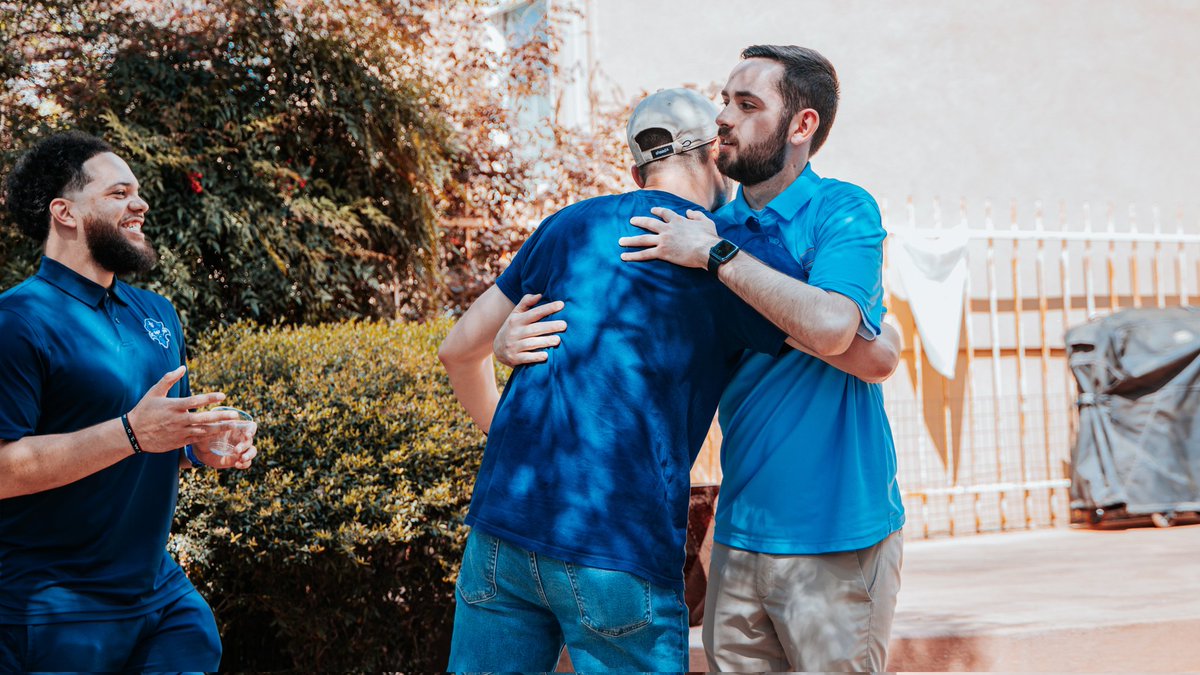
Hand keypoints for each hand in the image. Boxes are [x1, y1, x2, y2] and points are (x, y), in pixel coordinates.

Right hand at [125, 366, 243, 453]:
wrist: (133, 434)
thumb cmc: (144, 410)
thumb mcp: (154, 392)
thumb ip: (169, 379)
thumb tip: (183, 367)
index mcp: (173, 406)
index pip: (195, 401)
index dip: (210, 398)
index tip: (223, 395)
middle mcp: (178, 420)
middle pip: (204, 418)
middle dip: (221, 417)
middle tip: (235, 415)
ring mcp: (179, 432)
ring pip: (203, 431)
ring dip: (219, 428)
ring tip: (233, 425)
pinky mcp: (179, 442)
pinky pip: (197, 440)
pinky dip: (209, 438)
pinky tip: (221, 435)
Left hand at [192, 420, 257, 469]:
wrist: (200, 451)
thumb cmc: (204, 436)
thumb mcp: (209, 429)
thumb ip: (217, 425)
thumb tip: (225, 420)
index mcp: (236, 429)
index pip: (250, 427)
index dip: (251, 430)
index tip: (247, 434)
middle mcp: (240, 439)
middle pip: (250, 440)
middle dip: (244, 445)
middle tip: (236, 450)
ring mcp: (240, 450)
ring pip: (252, 451)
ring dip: (249, 455)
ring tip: (242, 459)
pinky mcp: (237, 460)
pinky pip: (247, 463)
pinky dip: (244, 464)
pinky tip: (237, 464)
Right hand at [493, 293, 566, 366]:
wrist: (497, 349)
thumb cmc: (512, 328)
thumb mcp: (515, 314)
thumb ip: (526, 303)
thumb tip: (539, 295)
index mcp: (517, 320)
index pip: (534, 313)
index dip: (548, 308)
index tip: (561, 305)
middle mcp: (515, 332)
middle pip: (534, 328)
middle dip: (550, 326)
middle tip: (564, 325)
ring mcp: (514, 346)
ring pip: (531, 343)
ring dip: (545, 341)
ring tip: (558, 340)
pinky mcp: (514, 358)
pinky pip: (526, 358)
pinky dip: (535, 357)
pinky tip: (546, 356)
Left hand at [621, 207, 721, 268]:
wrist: (707, 249)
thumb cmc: (708, 237)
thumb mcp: (705, 221)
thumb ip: (696, 215)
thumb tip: (689, 212)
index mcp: (677, 220)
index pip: (664, 213)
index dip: (657, 211)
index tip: (652, 210)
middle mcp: (667, 229)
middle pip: (649, 223)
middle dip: (639, 221)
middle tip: (631, 220)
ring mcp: (663, 240)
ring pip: (642, 239)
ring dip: (630, 240)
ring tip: (620, 241)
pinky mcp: (662, 252)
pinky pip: (644, 254)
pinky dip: (633, 255)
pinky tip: (624, 256)